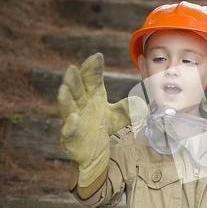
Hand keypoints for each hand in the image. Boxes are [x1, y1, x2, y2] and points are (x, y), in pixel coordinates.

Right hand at [58, 53, 144, 195]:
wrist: (93, 151)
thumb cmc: (101, 128)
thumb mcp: (118, 117)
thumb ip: (128, 108)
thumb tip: (141, 102)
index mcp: (92, 97)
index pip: (91, 79)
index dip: (93, 68)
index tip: (98, 56)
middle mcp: (80, 106)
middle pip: (76, 90)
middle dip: (73, 80)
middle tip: (72, 68)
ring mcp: (73, 120)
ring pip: (67, 107)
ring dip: (65, 98)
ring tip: (64, 88)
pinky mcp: (71, 136)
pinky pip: (69, 129)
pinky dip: (71, 124)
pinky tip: (73, 117)